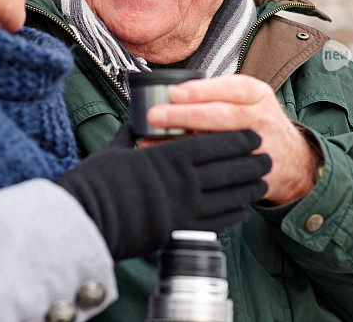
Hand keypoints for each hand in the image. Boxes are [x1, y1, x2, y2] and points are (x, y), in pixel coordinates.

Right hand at [56, 125, 270, 259]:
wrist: (88, 218)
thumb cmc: (98, 181)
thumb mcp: (115, 148)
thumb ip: (132, 134)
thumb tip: (137, 121)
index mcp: (171, 155)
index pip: (216, 143)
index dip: (239, 139)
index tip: (252, 136)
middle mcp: (184, 181)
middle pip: (230, 168)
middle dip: (252, 161)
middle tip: (265, 157)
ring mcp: (185, 208)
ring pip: (230, 196)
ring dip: (249, 187)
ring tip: (260, 181)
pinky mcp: (181, 231)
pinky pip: (218, 221)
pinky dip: (234, 212)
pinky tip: (242, 207)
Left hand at [145, 74, 318, 204]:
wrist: (293, 160)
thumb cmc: (257, 124)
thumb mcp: (249, 101)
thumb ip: (217, 97)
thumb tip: (167, 98)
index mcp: (258, 94)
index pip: (231, 87)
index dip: (202, 90)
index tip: (174, 93)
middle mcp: (262, 118)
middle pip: (223, 115)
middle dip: (186, 115)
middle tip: (156, 116)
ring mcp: (260, 147)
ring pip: (220, 144)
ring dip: (184, 143)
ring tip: (153, 141)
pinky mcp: (255, 172)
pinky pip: (221, 169)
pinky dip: (194, 166)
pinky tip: (171, 163)